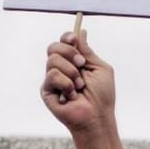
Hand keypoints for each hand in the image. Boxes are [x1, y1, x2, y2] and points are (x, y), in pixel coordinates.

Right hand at [41, 29, 125, 148]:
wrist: (97, 116)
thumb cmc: (102, 96)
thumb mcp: (99, 68)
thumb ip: (87, 51)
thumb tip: (81, 31)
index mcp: (75, 62)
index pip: (63, 42)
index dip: (67, 38)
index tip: (74, 40)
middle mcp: (62, 69)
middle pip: (53, 47)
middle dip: (69, 52)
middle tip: (81, 65)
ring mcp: (53, 80)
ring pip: (52, 60)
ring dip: (71, 71)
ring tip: (79, 86)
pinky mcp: (47, 91)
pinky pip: (51, 76)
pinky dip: (66, 83)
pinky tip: (72, 95)